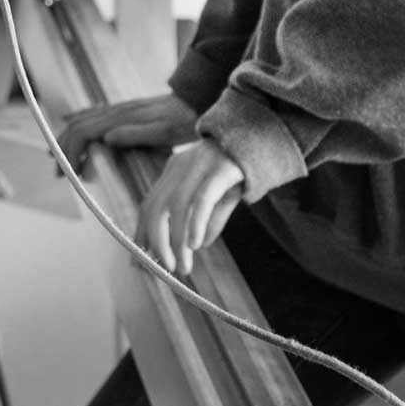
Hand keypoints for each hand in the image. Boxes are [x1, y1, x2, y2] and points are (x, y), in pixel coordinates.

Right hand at [58, 90, 197, 169]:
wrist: (196, 101)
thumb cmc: (183, 121)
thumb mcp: (164, 132)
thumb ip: (136, 134)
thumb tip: (106, 138)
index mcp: (121, 118)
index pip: (83, 131)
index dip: (71, 151)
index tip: (69, 173)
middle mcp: (116, 111)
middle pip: (77, 125)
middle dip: (62, 147)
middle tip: (58, 173)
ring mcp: (119, 109)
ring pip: (82, 119)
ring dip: (67, 138)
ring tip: (58, 157)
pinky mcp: (124, 111)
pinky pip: (92, 116)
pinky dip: (77, 124)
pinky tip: (74, 131)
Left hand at [136, 140, 244, 277]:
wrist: (265, 136)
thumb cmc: (241, 168)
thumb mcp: (221, 197)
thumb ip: (208, 219)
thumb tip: (198, 245)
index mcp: (175, 171)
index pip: (149, 206)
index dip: (141, 235)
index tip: (139, 262)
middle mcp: (181, 166)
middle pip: (155, 207)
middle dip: (156, 242)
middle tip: (165, 269)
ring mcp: (199, 165)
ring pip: (176, 206)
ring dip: (176, 241)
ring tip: (183, 266)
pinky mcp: (221, 168)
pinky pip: (202, 198)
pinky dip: (195, 223)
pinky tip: (196, 244)